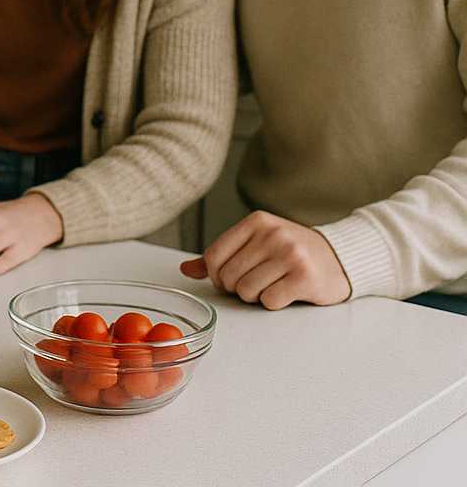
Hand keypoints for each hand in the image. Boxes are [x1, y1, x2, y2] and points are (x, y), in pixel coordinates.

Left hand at [179, 210, 350, 308]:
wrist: (340, 259)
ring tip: (273, 285)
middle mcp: (272, 234)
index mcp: (256, 221)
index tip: (230, 278)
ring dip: (255, 296)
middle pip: (227, 276)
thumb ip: (221, 256)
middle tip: (257, 283)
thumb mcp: (256, 244)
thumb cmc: (291, 253)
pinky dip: (273, 303)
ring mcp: (290, 254)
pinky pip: (269, 301)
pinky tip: (287, 292)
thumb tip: (185, 269)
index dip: (216, 276)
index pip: (213, 256)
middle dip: (237, 288)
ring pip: (246, 290)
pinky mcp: (305, 277)